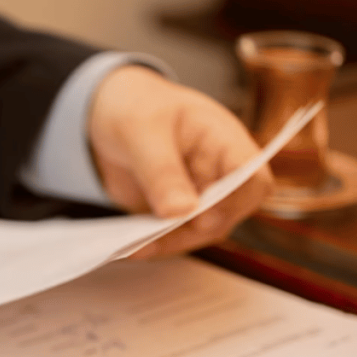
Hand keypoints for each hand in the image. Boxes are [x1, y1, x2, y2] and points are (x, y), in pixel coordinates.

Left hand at [87, 65, 271, 256]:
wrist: (105, 113)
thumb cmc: (135, 108)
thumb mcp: (142, 132)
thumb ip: (161, 171)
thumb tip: (180, 212)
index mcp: (222, 140)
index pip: (251, 176)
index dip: (235, 201)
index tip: (202, 217)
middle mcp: (218, 171)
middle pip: (228, 213)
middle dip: (196, 230)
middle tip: (155, 238)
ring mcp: (198, 194)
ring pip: (201, 231)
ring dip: (172, 242)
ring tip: (136, 247)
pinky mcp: (175, 211)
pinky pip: (173, 235)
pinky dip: (155, 244)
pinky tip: (131, 248)